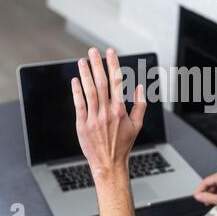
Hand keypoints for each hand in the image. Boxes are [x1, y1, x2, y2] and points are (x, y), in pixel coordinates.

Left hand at [71, 47, 146, 180]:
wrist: (109, 163)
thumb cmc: (124, 144)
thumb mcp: (138, 125)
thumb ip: (141, 104)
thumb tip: (140, 87)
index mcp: (120, 110)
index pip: (117, 81)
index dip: (113, 64)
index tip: (110, 52)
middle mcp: (107, 112)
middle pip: (101, 82)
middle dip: (97, 64)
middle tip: (93, 51)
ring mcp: (93, 118)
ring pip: (89, 91)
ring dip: (85, 74)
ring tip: (82, 61)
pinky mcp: (82, 125)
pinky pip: (79, 104)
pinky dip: (77, 91)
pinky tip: (75, 80)